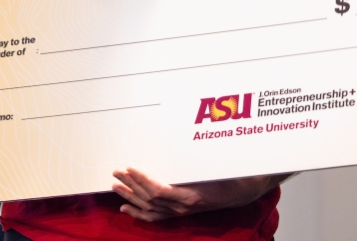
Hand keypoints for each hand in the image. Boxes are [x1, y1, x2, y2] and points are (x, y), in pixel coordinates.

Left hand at [112, 168, 282, 221]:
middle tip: (116, 172)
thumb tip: (176, 140)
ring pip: (149, 208)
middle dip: (131, 185)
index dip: (142, 180)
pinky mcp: (179, 213)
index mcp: (190, 195)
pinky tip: (125, 209)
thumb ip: (193, 158)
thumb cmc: (227, 175)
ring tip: (115, 186)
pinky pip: (155, 217)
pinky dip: (138, 214)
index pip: (159, 191)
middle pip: (150, 198)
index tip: (130, 167)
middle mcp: (183, 207)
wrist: (241, 191)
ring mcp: (180, 212)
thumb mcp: (211, 165)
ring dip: (130, 197)